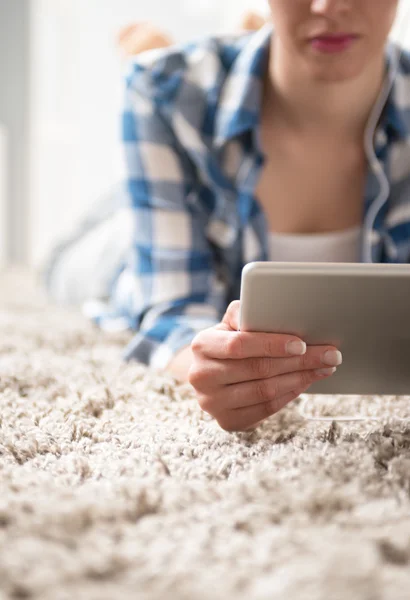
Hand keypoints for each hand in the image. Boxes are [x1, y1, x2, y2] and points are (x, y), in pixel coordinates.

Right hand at [188, 301, 341, 431]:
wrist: (210, 374)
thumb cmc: (226, 342)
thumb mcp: (230, 323)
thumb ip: (245, 313)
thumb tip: (270, 309)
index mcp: (202, 345)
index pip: (239, 345)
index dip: (272, 344)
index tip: (301, 343)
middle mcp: (202, 376)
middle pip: (258, 369)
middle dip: (299, 362)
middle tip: (328, 355)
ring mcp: (212, 403)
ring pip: (265, 391)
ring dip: (300, 379)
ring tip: (322, 368)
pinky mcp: (227, 421)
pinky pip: (266, 409)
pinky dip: (290, 395)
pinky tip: (304, 382)